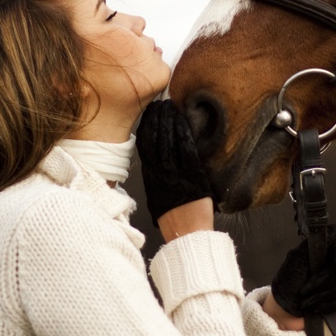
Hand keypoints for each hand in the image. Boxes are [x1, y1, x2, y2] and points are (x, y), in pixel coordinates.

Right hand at [135, 100, 214, 227]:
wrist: (186, 232)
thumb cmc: (175, 219)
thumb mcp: (159, 197)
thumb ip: (159, 179)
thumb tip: (159, 166)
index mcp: (152, 177)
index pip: (145, 147)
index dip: (146, 128)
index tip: (148, 114)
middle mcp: (160, 172)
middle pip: (155, 139)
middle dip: (156, 119)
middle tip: (159, 104)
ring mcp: (174, 172)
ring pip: (167, 141)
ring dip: (168, 121)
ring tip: (169, 106)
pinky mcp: (190, 173)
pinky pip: (184, 149)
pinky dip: (183, 133)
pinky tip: (182, 121)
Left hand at [270, 225, 335, 316]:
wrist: (283, 308)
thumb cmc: (287, 282)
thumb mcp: (294, 260)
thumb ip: (310, 245)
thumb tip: (330, 229)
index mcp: (324, 252)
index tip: (333, 264)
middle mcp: (335, 264)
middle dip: (319, 284)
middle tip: (303, 291)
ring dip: (319, 297)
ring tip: (305, 302)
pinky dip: (327, 306)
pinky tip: (315, 308)